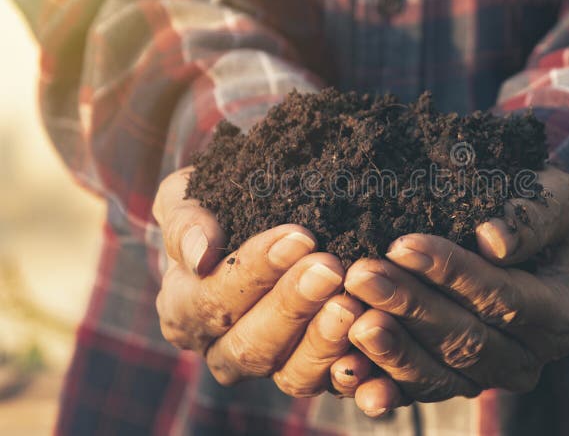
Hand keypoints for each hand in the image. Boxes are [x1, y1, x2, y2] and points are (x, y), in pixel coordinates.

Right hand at [152, 167, 373, 396]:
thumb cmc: (217, 207)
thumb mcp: (188, 198)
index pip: (213, 300)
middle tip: (330, 268)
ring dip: (323, 341)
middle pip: (252, 344)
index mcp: (184, 312)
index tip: (298, 237)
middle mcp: (222, 350)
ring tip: (351, 303)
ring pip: (291, 374)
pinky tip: (369, 349)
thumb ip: (185, 222)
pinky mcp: (311, 376)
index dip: (255, 271)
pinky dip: (350, 371)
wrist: (258, 218)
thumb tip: (199, 255)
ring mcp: (269, 369)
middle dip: (293, 305)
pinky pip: (330, 385)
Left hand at [343, 165, 568, 415]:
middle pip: (466, 340)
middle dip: (410, 307)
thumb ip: (533, 217)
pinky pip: (414, 394)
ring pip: (438, 375)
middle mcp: (527, 358)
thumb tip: (494, 240)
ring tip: (351, 316)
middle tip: (362, 274)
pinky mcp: (450, 386)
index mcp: (560, 315)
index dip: (453, 274)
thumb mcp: (552, 197)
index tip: (404, 245)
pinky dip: (381, 386)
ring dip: (391, 349)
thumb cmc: (533, 206)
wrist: (514, 235)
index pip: (505, 299)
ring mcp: (487, 379)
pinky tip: (351, 373)